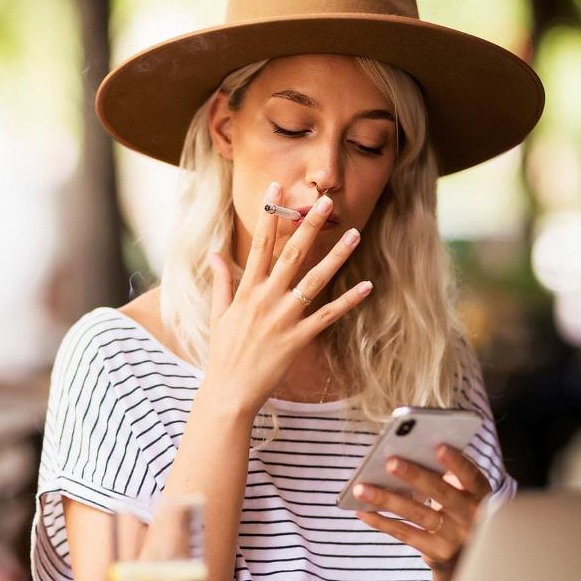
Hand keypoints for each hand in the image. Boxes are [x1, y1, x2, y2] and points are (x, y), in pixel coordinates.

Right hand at [201, 182, 372, 417]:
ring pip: (314, 280)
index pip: (259, 244)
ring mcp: (283, 318)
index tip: (276, 188)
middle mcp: (266, 299)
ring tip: (355, 234)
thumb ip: (221, 281)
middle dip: (309, 226)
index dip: (268, 214)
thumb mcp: (218, 314)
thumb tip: (214, 253)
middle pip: (291, 254)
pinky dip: (348, 301)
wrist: (229, 392)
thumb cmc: (223, 353)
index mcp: (246, 290)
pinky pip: (328, 316)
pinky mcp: (298, 339)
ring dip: (336, 256)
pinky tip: (366, 285)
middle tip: (327, 202)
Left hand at [352, 445, 491, 573]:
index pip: (472, 477)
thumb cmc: (459, 511)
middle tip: (390, 462)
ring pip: (418, 514)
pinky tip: (362, 511)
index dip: (457, 463)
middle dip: (415, 476)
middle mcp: (472, 517)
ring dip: (387, 499)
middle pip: (442, 493)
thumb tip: (405, 458)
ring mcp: (454, 537)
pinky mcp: (436, 552)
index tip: (438, 447)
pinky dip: (382, 521)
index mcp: (481, 496)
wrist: (469, 558)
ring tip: (361, 488)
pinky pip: (405, 533)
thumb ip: (446, 477)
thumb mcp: (464, 494)